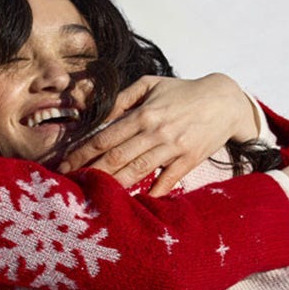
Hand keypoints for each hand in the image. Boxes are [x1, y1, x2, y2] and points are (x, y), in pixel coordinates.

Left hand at [58, 73, 257, 195]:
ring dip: (113, 185)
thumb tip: (99, 117)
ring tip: (93, 196)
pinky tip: (132, 205)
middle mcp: (155, 131)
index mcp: (143, 113)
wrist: (224, 101)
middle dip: (90, 172)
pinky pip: (166, 182)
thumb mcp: (150, 85)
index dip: (81, 153)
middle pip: (116, 157)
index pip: (105, 137)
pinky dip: (149, 194)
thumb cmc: (182, 92)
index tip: (64, 165)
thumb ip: (122, 99)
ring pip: (136, 171)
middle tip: (70, 185)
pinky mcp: (188, 161)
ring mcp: (173, 148)